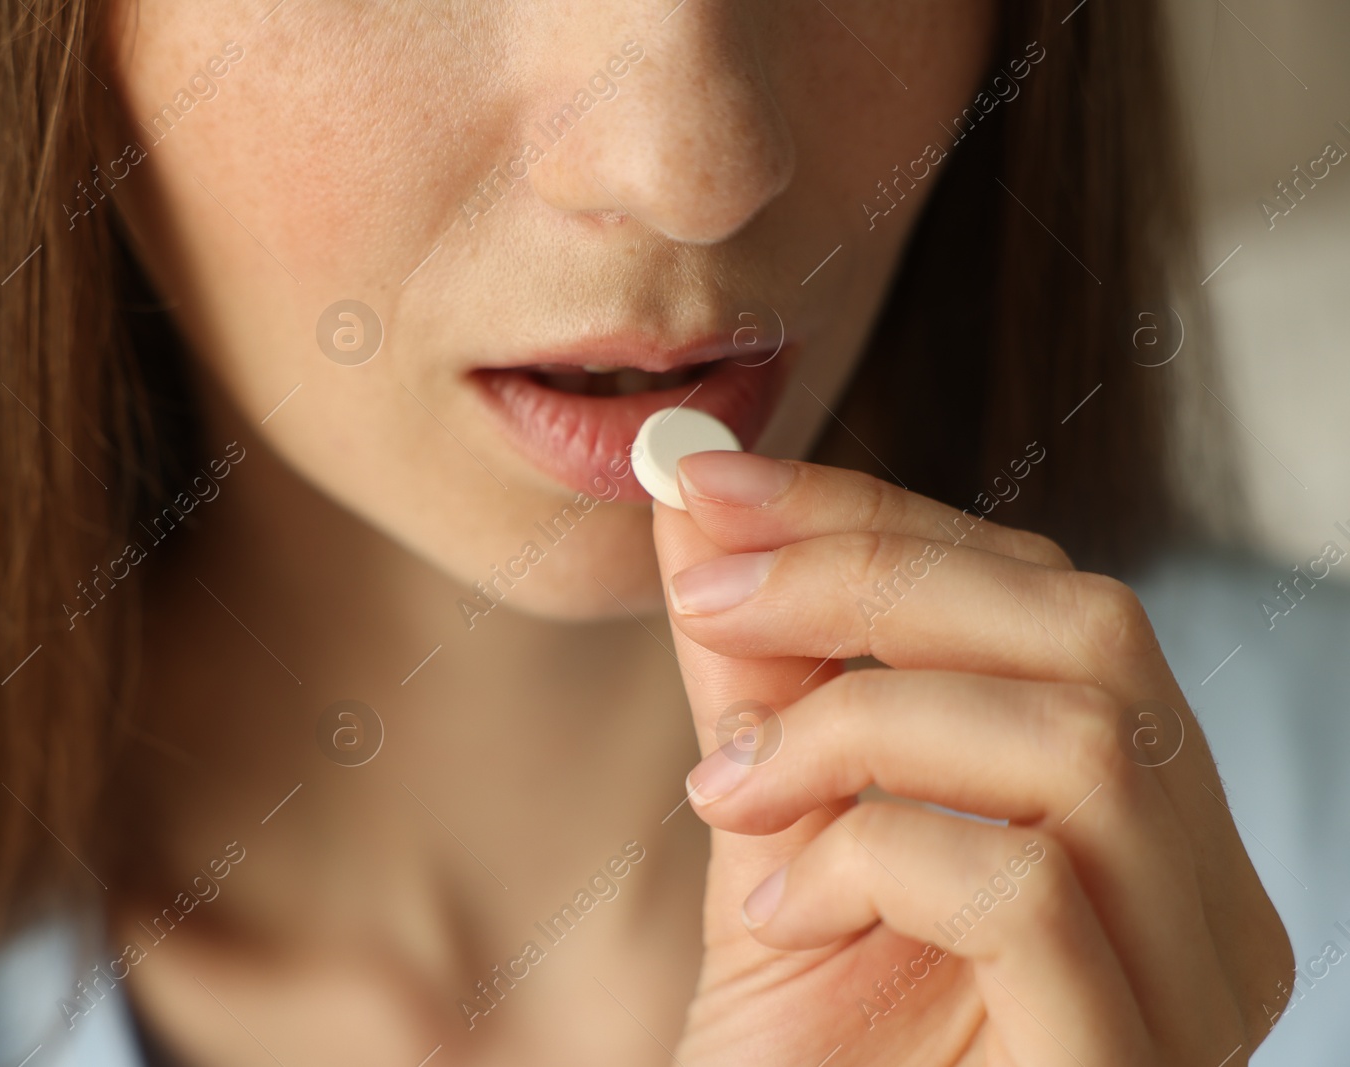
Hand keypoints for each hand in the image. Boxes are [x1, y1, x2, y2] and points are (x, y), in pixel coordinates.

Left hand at [652, 449, 1291, 1065]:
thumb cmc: (797, 1052)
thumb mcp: (771, 823)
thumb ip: (757, 665)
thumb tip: (699, 489)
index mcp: (1136, 826)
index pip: (1050, 601)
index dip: (878, 517)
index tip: (714, 484)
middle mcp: (1204, 903)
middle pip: (1092, 630)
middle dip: (867, 577)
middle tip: (706, 599)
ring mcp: (1191, 999)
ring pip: (1077, 738)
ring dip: (855, 728)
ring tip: (730, 799)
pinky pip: (1028, 885)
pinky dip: (870, 852)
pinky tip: (773, 915)